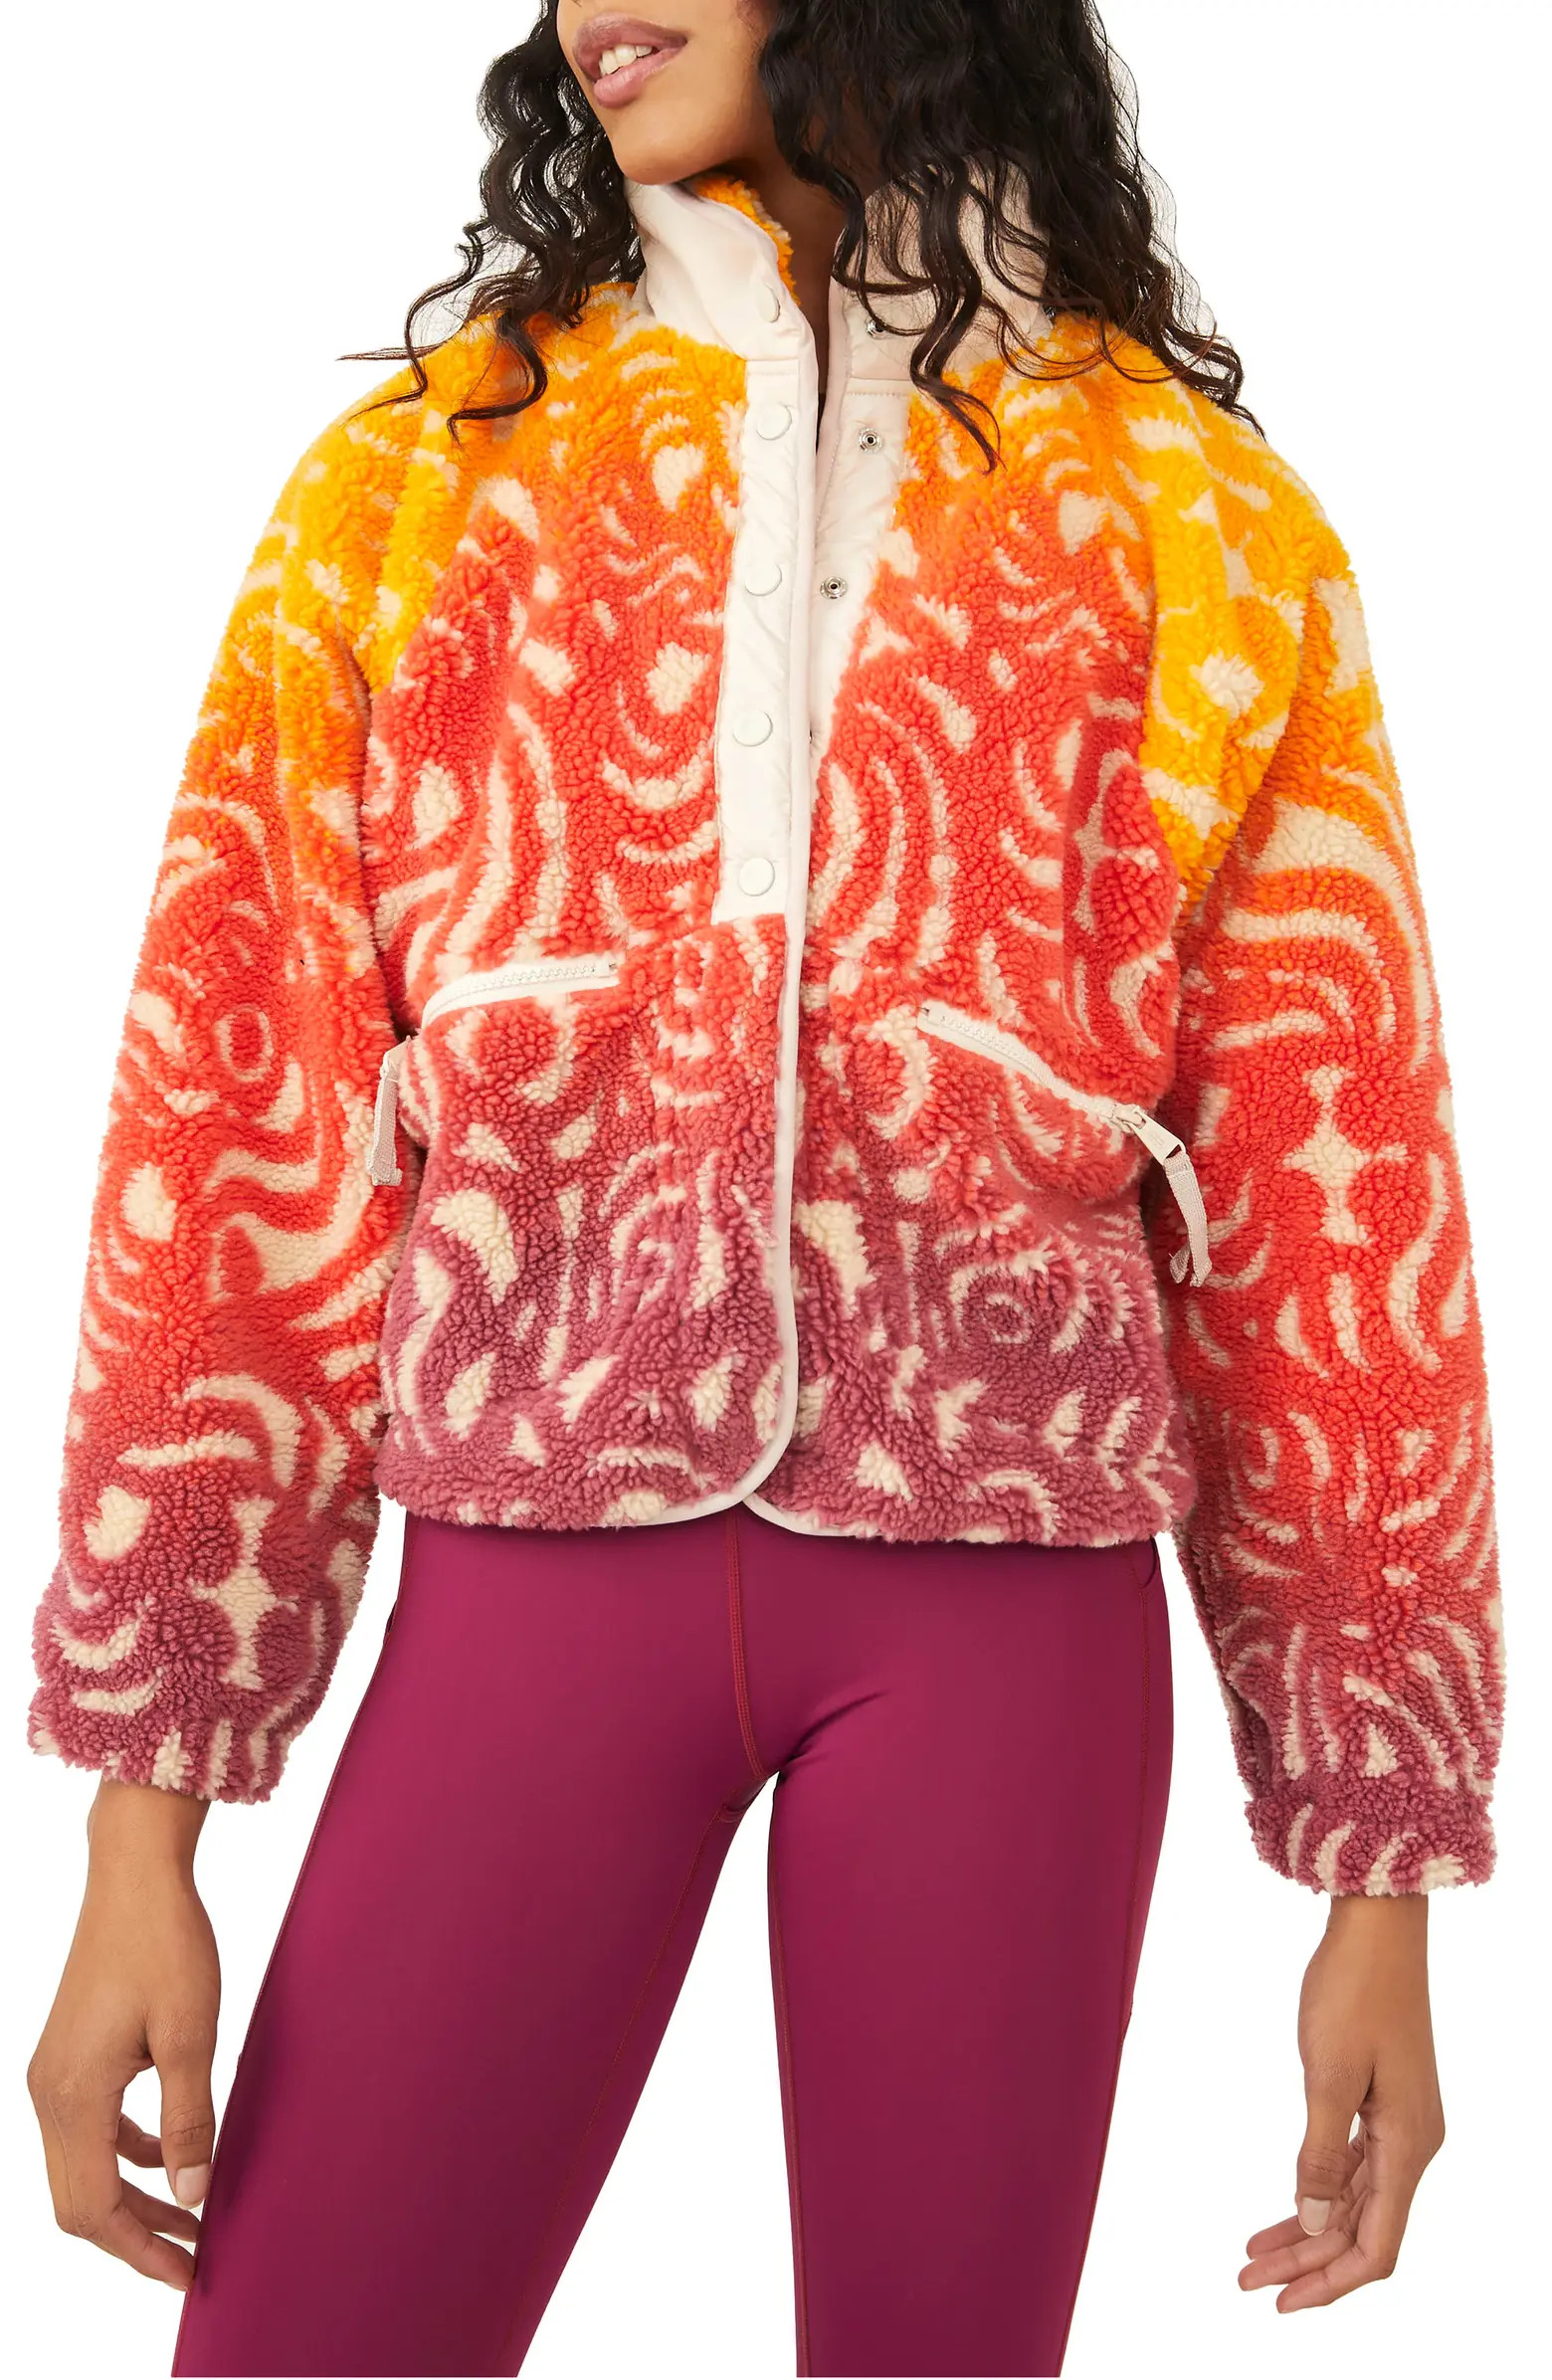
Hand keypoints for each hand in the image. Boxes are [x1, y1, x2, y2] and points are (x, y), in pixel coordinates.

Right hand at [28, 1779, 218, 2291]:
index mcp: (73, 2094)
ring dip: (132, 2198)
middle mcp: (49, 2092)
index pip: (94, 2209)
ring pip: (84, 2167)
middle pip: (80, 2200)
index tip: (190, 2272)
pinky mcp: (69, 2055)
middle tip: (195, 2256)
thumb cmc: (165, 1942)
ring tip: (190, 2214)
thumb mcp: (189, 2032)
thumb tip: (193, 2194)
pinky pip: (91, 2129)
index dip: (141, 2251)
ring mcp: (54, 2074)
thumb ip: (188, 2118)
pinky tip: (169, 2154)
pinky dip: (126, 2155)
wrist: (134, 1872)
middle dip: (136, 2237)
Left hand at [1240, 1890, 1443, 2310]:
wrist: (1376, 1927)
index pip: (1376, 2246)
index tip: (1281, 2302)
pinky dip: (1315, 2192)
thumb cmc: (1353, 1990)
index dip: (1331, 2284)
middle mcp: (1412, 2144)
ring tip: (1252, 2257)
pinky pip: (1350, 2167)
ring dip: (1306, 2232)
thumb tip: (1314, 2223)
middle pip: (1362, 2231)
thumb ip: (1320, 2154)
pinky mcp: (1381, 2102)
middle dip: (1307, 2264)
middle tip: (1247, 2282)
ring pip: (1353, 2202)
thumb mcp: (1328, 2074)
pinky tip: (1285, 2209)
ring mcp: (1398, 2123)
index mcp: (1408, 2146)